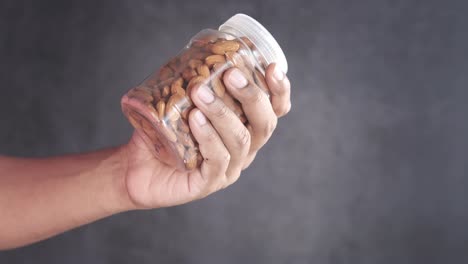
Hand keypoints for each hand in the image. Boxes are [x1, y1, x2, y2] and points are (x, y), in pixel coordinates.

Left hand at [119, 63, 290, 209]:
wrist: (135, 167)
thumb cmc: (161, 132)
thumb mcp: (180, 102)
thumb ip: (196, 81)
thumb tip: (201, 48)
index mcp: (244, 128)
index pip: (274, 111)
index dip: (279, 91)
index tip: (272, 67)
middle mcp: (243, 148)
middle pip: (264, 124)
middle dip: (251, 96)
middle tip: (230, 75)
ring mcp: (229, 168)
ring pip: (240, 140)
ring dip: (222, 113)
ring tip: (200, 93)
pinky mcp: (209, 183)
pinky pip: (217, 160)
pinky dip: (208, 137)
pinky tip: (195, 120)